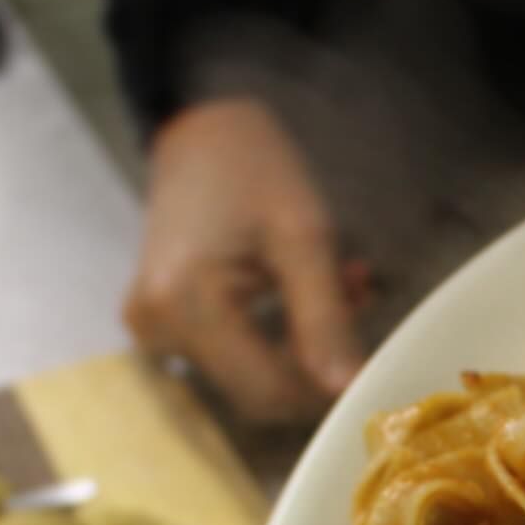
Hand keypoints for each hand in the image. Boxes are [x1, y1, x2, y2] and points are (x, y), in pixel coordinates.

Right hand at [125, 99, 365, 421]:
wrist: (202, 132)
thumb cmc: (253, 169)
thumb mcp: (303, 238)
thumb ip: (325, 319)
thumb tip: (348, 390)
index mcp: (184, 302)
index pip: (268, 390)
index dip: (325, 390)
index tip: (371, 363)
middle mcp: (156, 327)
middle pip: (259, 393)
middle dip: (317, 367)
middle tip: (357, 307)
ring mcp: (153, 331)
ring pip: (252, 378)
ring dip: (306, 352)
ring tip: (341, 293)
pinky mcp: (163, 328)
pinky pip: (234, 360)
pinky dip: (280, 342)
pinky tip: (306, 301)